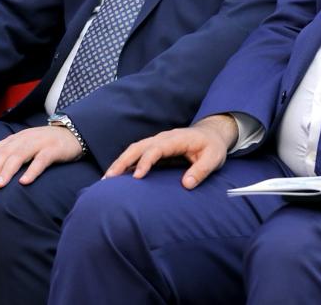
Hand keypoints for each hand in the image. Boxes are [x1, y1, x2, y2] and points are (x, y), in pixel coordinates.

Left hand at [0, 125, 83, 188]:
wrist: (72, 134)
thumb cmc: (44, 146)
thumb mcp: (24, 148)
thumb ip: (10, 157)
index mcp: (14, 139)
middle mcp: (23, 139)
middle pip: (3, 153)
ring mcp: (39, 143)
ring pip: (19, 155)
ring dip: (7, 171)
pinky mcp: (53, 149)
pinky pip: (41, 160)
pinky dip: (32, 170)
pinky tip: (25, 182)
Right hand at [105, 113, 236, 188]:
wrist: (211, 134)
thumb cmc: (212, 147)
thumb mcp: (213, 158)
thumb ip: (201, 170)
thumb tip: (187, 184)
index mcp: (175, 139)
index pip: (155, 149)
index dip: (145, 162)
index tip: (136, 177)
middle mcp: (163, 138)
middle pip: (138, 147)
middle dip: (122, 161)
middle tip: (109, 178)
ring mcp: (157, 142)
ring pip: (134, 149)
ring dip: (120, 162)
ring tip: (107, 178)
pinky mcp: (155, 148)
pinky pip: (137, 153)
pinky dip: (126, 162)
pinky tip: (117, 175)